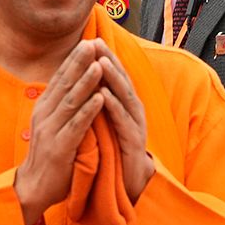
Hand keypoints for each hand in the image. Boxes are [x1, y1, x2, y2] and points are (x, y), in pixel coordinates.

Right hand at [13, 40, 106, 224]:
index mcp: (43, 108)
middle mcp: (44, 115)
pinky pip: (76, 125)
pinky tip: (100, 98)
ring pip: (71, 101)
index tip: (86, 42)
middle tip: (92, 43)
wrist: (32, 188)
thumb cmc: (48, 156)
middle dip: (79, 62)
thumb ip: (61, 107)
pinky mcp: (59, 148)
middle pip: (64, 84)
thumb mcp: (51, 126)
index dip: (72, 60)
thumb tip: (74, 85)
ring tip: (99, 64)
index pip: (59, 79)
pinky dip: (89, 110)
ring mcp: (50, 131)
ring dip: (86, 81)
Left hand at [94, 45, 153, 201]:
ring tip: (100, 62)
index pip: (114, 77)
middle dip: (109, 60)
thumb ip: (101, 103)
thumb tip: (88, 81)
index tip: (90, 40)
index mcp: (125, 105)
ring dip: (113, 78)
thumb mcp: (106, 122)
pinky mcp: (133, 143)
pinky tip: (104, 95)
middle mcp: (133, 111)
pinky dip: (114, 106)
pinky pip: (123, 121)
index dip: (104, 58)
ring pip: (124, 97)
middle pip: (121, 81)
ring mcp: (135, 126)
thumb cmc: (115, 149)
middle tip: (96, 42)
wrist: (128, 183)